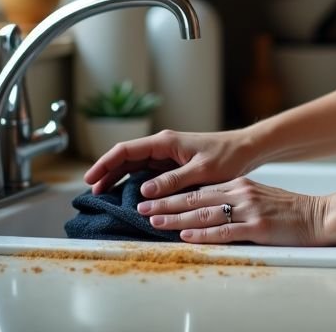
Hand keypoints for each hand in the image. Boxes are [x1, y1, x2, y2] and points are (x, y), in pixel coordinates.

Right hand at [83, 128, 258, 197]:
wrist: (245, 150)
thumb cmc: (227, 157)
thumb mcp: (201, 172)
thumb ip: (173, 181)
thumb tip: (144, 192)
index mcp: (165, 142)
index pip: (126, 150)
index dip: (105, 164)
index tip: (90, 179)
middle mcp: (162, 146)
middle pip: (125, 157)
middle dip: (106, 172)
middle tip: (92, 192)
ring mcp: (167, 154)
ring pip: (134, 165)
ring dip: (117, 177)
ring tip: (103, 194)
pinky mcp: (173, 164)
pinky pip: (146, 172)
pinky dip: (133, 181)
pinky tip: (127, 194)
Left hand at [140, 177, 328, 245]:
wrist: (318, 215)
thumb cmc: (290, 210)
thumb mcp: (259, 196)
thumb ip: (235, 199)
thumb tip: (208, 208)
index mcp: (239, 185)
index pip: (199, 190)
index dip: (173, 194)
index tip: (152, 197)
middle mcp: (240, 193)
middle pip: (195, 199)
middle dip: (165, 203)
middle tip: (142, 207)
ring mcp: (249, 209)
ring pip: (204, 214)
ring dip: (176, 219)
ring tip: (154, 220)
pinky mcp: (258, 226)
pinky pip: (224, 231)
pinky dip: (202, 234)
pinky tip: (186, 235)